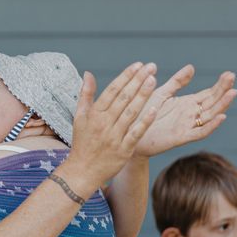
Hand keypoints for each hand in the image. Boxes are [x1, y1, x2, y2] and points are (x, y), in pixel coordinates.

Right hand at [64, 62, 157, 189]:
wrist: (82, 171)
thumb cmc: (82, 142)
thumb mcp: (79, 117)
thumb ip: (85, 94)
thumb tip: (88, 73)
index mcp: (94, 114)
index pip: (112, 91)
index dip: (126, 77)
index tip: (138, 65)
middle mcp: (104, 123)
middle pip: (123, 98)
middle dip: (138, 81)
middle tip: (151, 67)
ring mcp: (114, 137)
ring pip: (131, 112)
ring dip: (143, 95)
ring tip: (153, 80)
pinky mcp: (124, 150)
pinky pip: (136, 133)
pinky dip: (146, 121)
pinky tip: (156, 108)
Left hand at [134, 65, 236, 156]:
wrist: (130, 133)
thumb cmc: (145, 113)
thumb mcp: (162, 93)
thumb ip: (177, 82)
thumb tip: (192, 66)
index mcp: (187, 104)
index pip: (209, 93)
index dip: (220, 85)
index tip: (229, 74)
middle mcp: (190, 115)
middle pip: (212, 102)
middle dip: (223, 90)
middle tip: (233, 77)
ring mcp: (187, 126)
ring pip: (210, 116)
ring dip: (222, 105)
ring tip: (232, 93)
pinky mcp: (181, 137)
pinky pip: (199, 132)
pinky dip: (211, 125)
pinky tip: (221, 116)